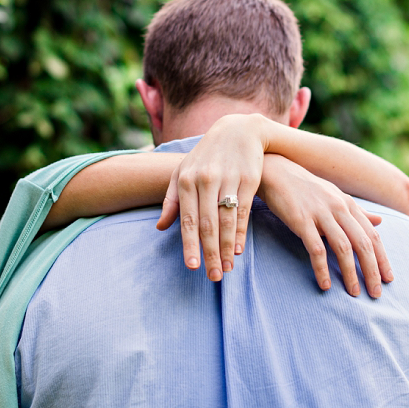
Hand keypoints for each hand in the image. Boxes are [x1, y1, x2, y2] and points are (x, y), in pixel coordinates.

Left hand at [156, 114, 267, 281]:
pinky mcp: (249, 178)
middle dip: (209, 253)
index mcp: (186, 180)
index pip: (187, 219)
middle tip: (212, 277)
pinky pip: (243, 211)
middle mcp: (206, 180)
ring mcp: (228, 178)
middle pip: (207, 224)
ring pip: (226, 220)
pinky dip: (241, 232)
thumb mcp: (183, 172)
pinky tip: (238, 249)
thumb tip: (159, 227)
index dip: (189, 244)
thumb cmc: (205, 156)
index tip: (192, 266)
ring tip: (226, 268)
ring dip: (226, 248)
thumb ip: (171, 200)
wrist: (238, 130)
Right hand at [258, 154, 392, 297]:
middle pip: (363, 244)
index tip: (388, 279)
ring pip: (343, 248)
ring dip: (351, 273)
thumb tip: (380, 222)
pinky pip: (316, 248)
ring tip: (354, 293)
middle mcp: (338, 208)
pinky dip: (322, 268)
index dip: (382, 258)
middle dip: (372, 271)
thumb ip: (357, 211)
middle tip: (376, 294)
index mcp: (348, 204)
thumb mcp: (335, 196)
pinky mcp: (301, 220)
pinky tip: (325, 284)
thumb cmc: (305, 187)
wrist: (275, 171)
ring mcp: (320, 214)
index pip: (372, 235)